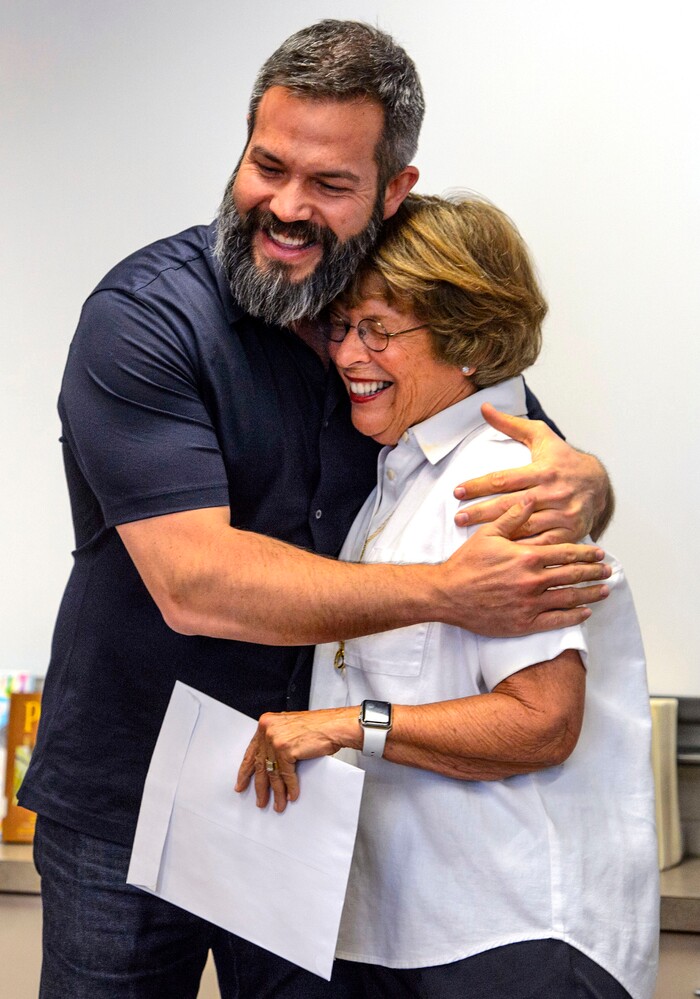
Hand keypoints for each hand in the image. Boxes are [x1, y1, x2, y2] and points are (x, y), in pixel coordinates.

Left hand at [235, 707, 359, 812]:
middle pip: (260, 764)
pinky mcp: (286, 749)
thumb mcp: (289, 728)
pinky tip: (291, 795)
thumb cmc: (317, 727)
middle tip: (259, 799)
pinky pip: (286, 775)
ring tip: (277, 804)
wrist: (334, 725)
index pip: (252, 751)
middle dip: (260, 786)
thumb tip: (269, 763)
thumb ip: (276, 740)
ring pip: (272, 773)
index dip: (246, 770)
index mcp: (266, 724)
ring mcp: (276, 739)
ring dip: (276, 792)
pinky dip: (290, 787)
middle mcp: (268, 730)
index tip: (241, 782)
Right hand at [439, 498, 610, 635]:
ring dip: (590, 594)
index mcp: (527, 556)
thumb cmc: (466, 563)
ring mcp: (530, 603)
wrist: (448, 593)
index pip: (566, 553)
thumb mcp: (488, 534)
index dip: (586, 553)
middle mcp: (533, 580)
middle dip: (594, 572)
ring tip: (604, 591)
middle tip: (608, 571)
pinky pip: (556, 620)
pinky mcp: (524, 623)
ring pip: (569, 598)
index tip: (599, 553)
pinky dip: (574, 617)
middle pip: (573, 575)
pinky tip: (585, 613)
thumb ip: (513, 516)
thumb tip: (531, 497)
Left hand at [453, 403, 613, 541]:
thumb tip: (485, 407)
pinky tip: (505, 553)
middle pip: (510, 505)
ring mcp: (562, 514)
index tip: (457, 492)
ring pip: (526, 527)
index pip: (504, 479)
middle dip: (481, 512)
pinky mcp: (570, 531)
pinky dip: (525, 549)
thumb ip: (511, 424)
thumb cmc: (564, 458)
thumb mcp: (540, 436)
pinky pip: (544, 544)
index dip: (478, 485)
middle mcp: (553, 492)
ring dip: (500, 534)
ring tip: (474, 538)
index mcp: (543, 470)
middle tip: (458, 517)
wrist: (598, 482)